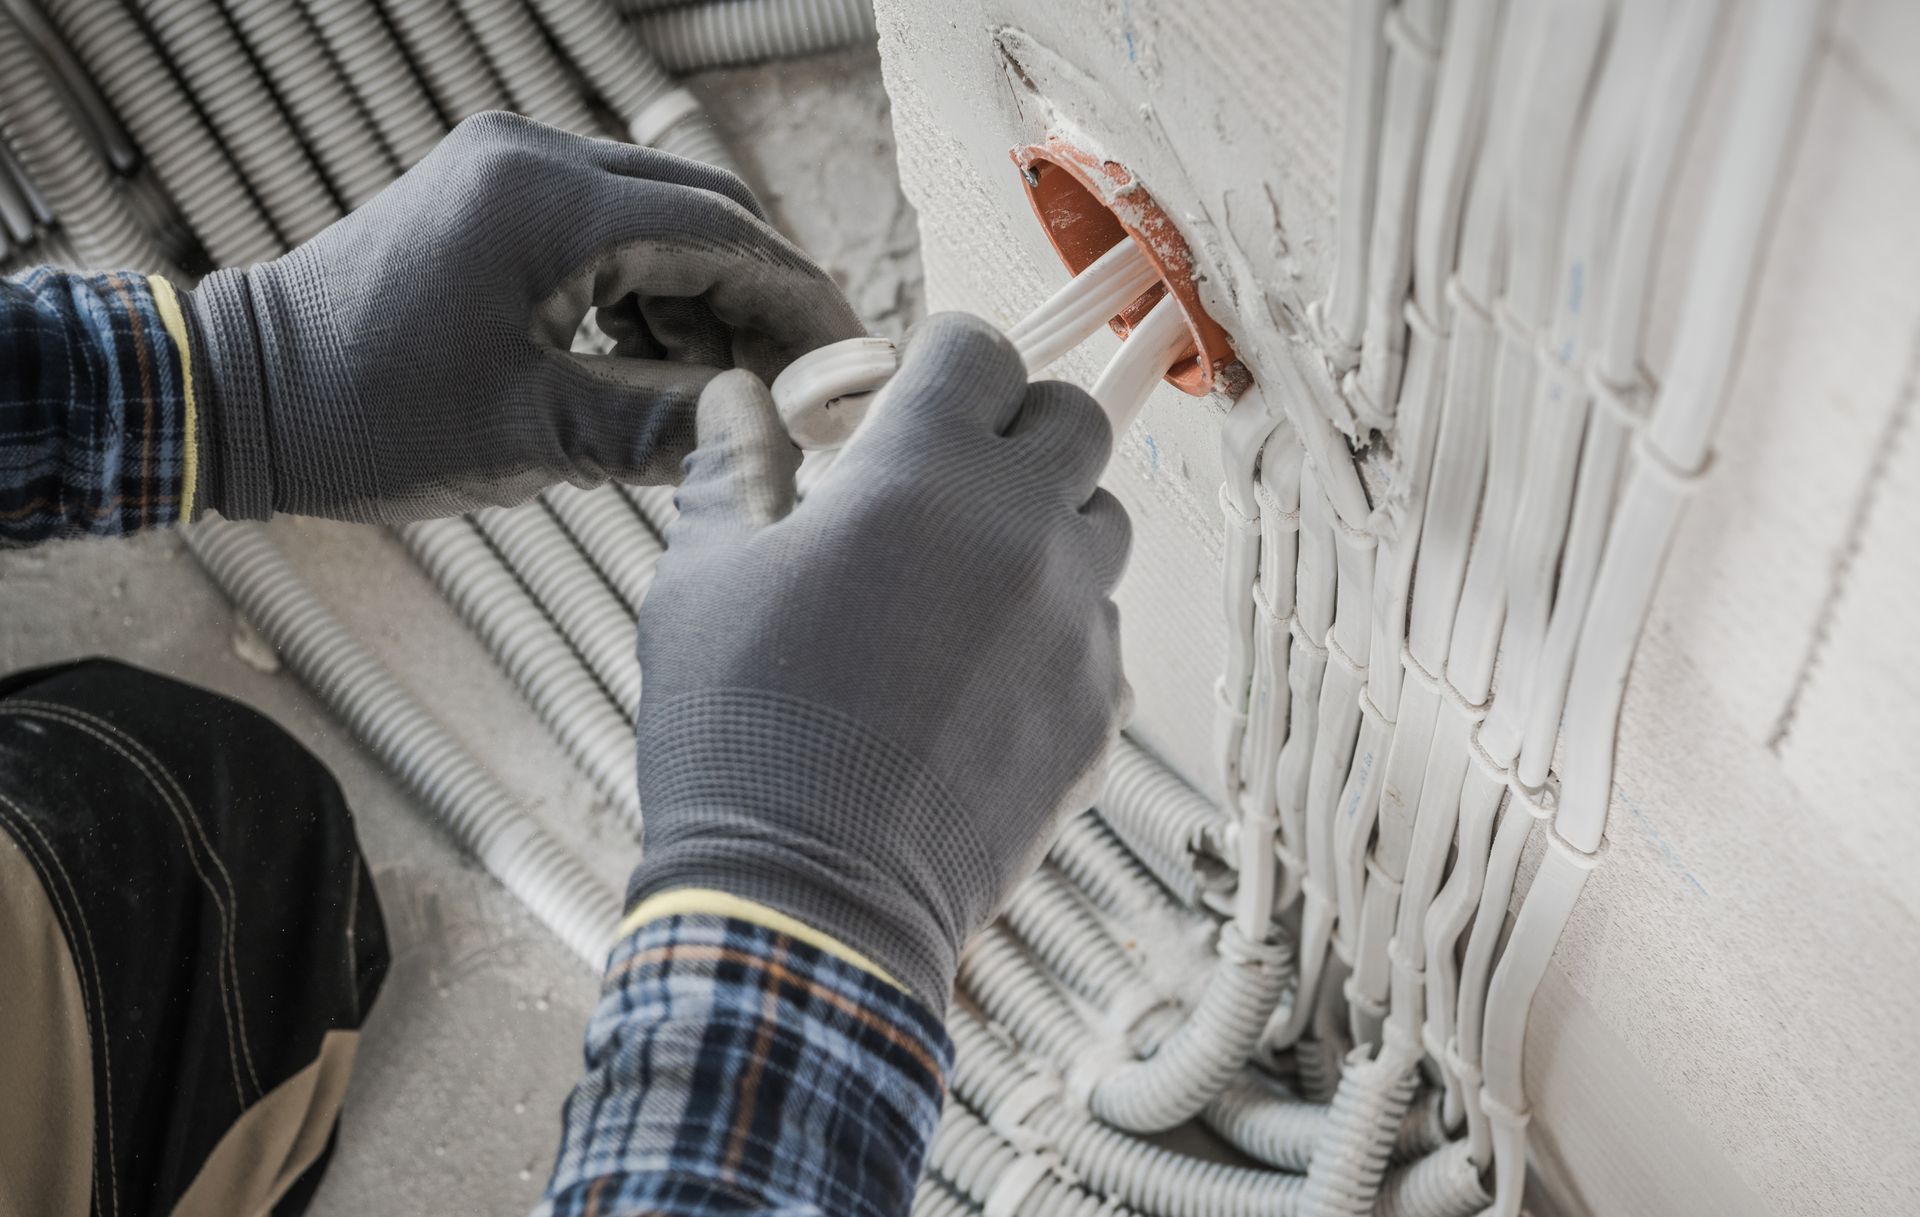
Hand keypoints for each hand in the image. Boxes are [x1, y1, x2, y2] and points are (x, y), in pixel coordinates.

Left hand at [181, 112, 862, 522]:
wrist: (242, 393)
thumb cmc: (368, 417)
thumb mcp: (539, 438)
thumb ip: (668, 427)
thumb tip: (773, 428)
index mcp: (547, 205)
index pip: (722, 235)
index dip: (798, 302)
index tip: (848, 361)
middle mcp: (533, 160)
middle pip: (702, 215)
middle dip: (761, 301)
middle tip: (802, 384)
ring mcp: (509, 171)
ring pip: (660, 223)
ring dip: (705, 304)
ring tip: (725, 395)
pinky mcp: (493, 198)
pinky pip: (608, 233)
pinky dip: (649, 297)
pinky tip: (657, 368)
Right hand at [627, 313, 1132, 1006]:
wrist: (807, 900)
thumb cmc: (742, 735)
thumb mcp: (702, 578)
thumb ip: (734, 465)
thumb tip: (738, 400)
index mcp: (921, 471)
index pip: (979, 346)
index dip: (940, 362)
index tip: (906, 399)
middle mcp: (1023, 530)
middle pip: (1073, 418)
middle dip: (1014, 429)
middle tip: (946, 479)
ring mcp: (1077, 621)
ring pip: (1104, 523)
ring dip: (1048, 526)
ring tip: (968, 582)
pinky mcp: (1101, 707)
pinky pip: (1104, 631)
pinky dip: (1058, 632)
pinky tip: (983, 680)